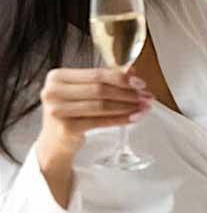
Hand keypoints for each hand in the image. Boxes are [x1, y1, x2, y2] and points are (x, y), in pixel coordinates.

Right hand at [35, 68, 152, 161]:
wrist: (55, 141)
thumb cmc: (72, 112)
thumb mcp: (84, 92)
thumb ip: (105, 80)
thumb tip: (132, 71)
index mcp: (57, 77)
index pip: (96, 74)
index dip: (121, 78)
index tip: (141, 83)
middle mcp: (53, 91)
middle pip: (100, 89)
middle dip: (127, 93)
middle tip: (147, 97)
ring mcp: (57, 110)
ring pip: (101, 105)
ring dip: (127, 106)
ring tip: (144, 107)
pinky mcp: (66, 128)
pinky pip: (100, 121)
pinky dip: (120, 119)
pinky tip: (134, 118)